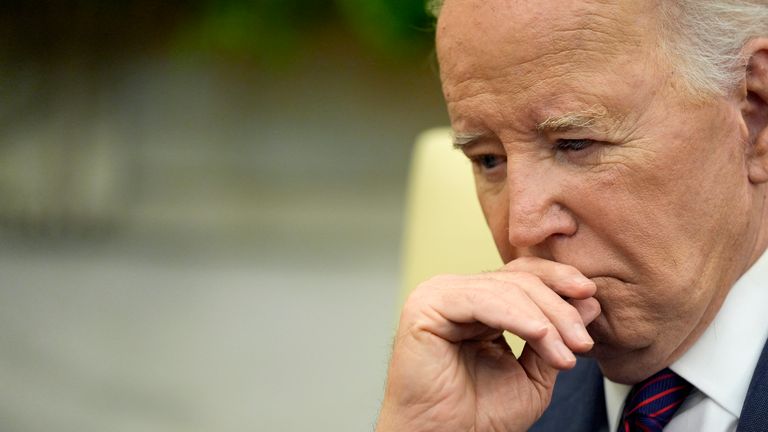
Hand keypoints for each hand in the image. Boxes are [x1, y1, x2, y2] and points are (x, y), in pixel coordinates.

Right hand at [375, 257, 600, 431]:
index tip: (591, 297)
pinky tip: (540, 334)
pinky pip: (480, 300)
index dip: (557, 280)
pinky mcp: (426, 306)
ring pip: (504, 289)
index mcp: (478, 302)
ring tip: (566, 353)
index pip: (522, 276)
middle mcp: (456, 293)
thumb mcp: (534, 373)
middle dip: (558, 310)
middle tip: (582, 342)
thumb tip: (589, 301)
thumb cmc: (479, 416)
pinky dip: (515, 316)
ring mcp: (439, 296)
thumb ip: (556, 338)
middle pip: (517, 280)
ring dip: (544, 320)